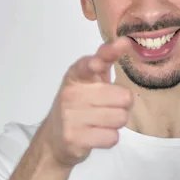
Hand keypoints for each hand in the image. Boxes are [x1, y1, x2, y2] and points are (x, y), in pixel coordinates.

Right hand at [39, 37, 133, 167]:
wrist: (54, 139)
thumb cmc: (79, 104)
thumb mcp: (90, 79)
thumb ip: (106, 58)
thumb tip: (124, 41)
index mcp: (76, 75)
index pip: (87, 65)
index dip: (96, 63)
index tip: (99, 64)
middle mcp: (71, 93)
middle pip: (123, 97)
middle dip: (122, 105)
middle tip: (108, 107)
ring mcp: (70, 116)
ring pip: (120, 118)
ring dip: (116, 122)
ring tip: (101, 121)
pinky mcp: (74, 138)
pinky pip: (112, 137)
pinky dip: (109, 138)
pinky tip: (96, 134)